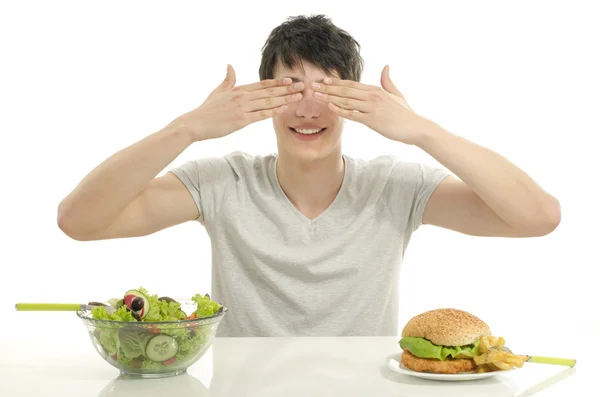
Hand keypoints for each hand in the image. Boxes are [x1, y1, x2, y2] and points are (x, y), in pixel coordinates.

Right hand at [176, 65, 304, 140]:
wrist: (195, 123)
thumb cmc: (207, 110)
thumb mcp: (218, 91)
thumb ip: (227, 79)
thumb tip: (230, 65)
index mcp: (238, 90)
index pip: (262, 84)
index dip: (277, 82)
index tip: (290, 80)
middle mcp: (242, 97)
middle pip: (269, 91)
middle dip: (287, 89)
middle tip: (302, 87)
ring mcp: (242, 108)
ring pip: (268, 102)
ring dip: (285, 99)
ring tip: (298, 97)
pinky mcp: (241, 120)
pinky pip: (260, 115)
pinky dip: (273, 111)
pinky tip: (284, 109)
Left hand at [312, 65, 428, 144]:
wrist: (415, 127)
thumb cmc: (405, 113)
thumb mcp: (396, 94)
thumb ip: (388, 81)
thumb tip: (386, 66)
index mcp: (375, 90)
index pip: (351, 84)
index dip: (336, 82)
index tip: (323, 80)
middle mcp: (372, 96)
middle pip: (345, 91)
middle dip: (327, 88)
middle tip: (313, 86)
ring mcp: (371, 108)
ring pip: (346, 101)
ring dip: (329, 98)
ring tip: (316, 96)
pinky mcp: (372, 120)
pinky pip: (353, 114)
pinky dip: (340, 110)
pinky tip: (330, 107)